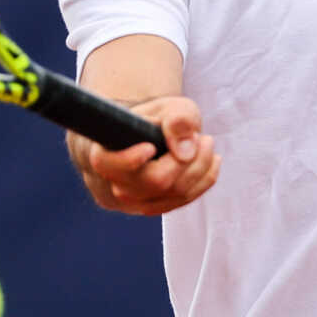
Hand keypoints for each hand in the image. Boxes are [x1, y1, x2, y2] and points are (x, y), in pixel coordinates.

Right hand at [67, 95, 219, 215]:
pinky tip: (212, 162)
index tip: (150, 147)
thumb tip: (185, 151)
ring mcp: (134, 202)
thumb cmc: (153, 120)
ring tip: (208, 144)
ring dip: (201, 169)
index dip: (129, 159)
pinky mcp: (153, 208)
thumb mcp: (168, 108)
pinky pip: (182, 200)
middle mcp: (115, 184)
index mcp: (105, 154)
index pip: (108, 165)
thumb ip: (177, 119)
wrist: (147, 136)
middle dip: (189, 159)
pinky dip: (203, 181)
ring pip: (174, 194)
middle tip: (203, 137)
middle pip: (157, 181)